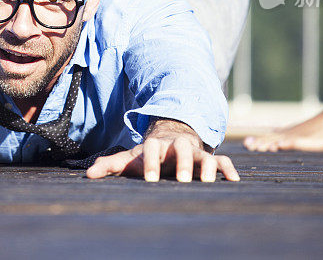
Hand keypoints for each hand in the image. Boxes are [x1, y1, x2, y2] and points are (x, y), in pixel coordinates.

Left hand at [86, 119, 239, 182]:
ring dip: (207, 166)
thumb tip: (88, 175)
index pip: (152, 148)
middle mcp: (177, 146)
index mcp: (157, 144)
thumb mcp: (130, 159)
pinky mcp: (210, 159)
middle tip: (182, 180)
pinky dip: (228, 169)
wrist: (172, 140)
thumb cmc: (149, 155)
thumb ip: (111, 165)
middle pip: (181, 147)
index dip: (150, 162)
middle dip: (182, 162)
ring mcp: (195, 152)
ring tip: (206, 182)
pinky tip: (234, 181)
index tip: (149, 180)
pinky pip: (222, 161)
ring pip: (204, 155)